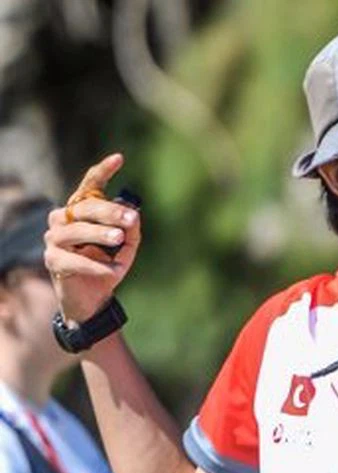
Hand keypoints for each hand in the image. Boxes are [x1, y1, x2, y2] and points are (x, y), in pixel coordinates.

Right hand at [44, 153, 141, 322]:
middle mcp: (63, 219)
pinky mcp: (53, 261)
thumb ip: (131, 229)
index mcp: (82, 212)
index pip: (89, 186)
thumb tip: (133, 213)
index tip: (119, 158)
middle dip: (110, 212)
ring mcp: (54, 239)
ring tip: (119, 239)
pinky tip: (114, 270)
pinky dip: (96, 265)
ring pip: (76, 231)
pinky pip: (74, 260)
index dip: (102, 171)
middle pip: (85, 207)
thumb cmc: (109, 265)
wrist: (93, 298)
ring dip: (99, 234)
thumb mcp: (126, 246)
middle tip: (131, 219)